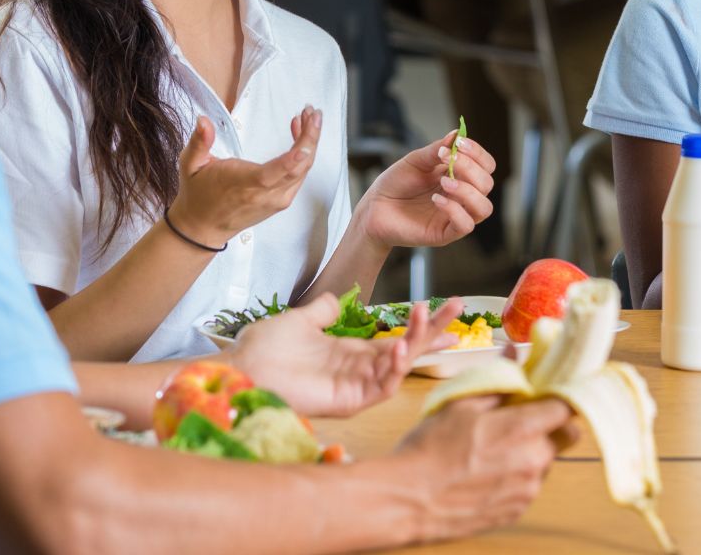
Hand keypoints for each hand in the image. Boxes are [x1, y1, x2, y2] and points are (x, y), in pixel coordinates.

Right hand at [170, 109, 321, 244]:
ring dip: (309, 143)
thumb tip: (203, 121)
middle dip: (310, 137)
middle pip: (298, 167)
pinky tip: (298, 139)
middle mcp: (265, 195)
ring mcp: (276, 200)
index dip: (294, 157)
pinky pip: (298, 176)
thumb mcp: (191, 165)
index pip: (274, 173)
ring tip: (306, 118)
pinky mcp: (281, 201)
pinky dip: (303, 156)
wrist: (203, 227)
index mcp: (244, 185)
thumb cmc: (198, 194)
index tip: (308, 137)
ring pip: (303, 171)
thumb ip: (199, 142)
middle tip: (312, 112)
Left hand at [229, 295, 466, 417]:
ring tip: (425, 314)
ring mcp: (354, 386)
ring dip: (415, 341)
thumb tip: (335, 299)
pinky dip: (393, 370)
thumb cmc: (263, 348)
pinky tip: (399, 349)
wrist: (242, 366)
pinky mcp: (348, 401)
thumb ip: (321, 311)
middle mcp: (357, 369)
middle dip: (432, 330)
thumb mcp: (298, 320)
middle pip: (406, 350)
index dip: (420, 326)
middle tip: (458, 308)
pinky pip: (380, 387)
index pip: (395, 338)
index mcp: (349, 351)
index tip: (447, 310)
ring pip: (398, 367)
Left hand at [356, 130, 496, 248]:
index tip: (460, 143)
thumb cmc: (395, 184)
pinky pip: (466, 225)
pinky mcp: (446, 233)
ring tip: (444, 182)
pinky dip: (455, 210)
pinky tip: (436, 200)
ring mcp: (455, 215)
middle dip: (470, 169)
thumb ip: (436, 149)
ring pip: (484, 208)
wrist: (374, 207)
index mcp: (458, 176)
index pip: (485, 166)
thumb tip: (457, 133)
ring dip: (468, 191)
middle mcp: (462, 196)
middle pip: (487, 184)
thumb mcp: (415, 161)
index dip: (478, 154)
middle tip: (448, 160)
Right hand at [394, 396, 579, 543]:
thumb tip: (513, 351)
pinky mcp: (517, 511)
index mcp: (522, 429)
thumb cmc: (429, 449)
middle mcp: (533, 461)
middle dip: (549, 425)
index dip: (561, 398)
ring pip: (546, 462)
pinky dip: (517, 476)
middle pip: (564, 436)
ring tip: (493, 451)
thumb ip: (497, 379)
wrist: (408, 500)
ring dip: (531, 452)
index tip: (548, 394)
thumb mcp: (460, 404)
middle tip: (519, 421)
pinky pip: (529, 486)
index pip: (568, 408)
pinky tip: (487, 473)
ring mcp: (527, 490)